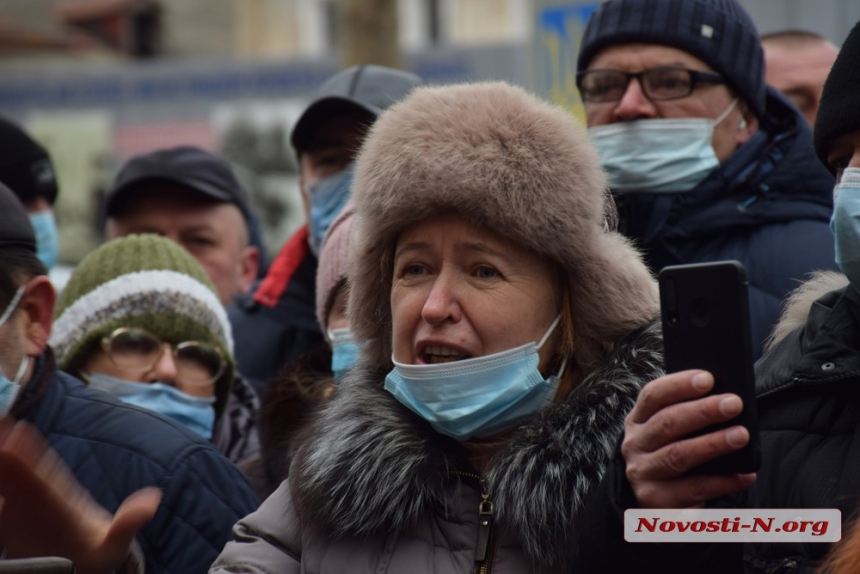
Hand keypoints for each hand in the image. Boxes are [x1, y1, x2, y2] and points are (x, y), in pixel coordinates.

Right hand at [0, 418, 161, 573]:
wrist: (84, 567)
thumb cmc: (98, 554)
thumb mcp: (114, 543)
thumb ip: (128, 523)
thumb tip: (152, 502)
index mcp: (63, 497)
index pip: (45, 471)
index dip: (31, 453)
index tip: (19, 431)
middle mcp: (40, 496)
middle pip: (18, 470)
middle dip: (6, 450)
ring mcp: (22, 508)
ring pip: (5, 481)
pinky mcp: (10, 523)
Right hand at [622, 370, 755, 507]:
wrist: (655, 501)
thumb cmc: (673, 455)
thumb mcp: (671, 432)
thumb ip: (689, 416)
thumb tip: (725, 398)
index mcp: (638, 420)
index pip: (653, 395)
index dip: (679, 385)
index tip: (708, 378)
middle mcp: (635, 444)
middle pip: (666, 423)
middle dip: (702, 411)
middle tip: (734, 404)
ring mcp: (642, 473)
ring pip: (677, 455)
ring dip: (712, 444)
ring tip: (741, 436)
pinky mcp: (654, 500)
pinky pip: (692, 489)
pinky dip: (721, 482)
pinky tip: (744, 475)